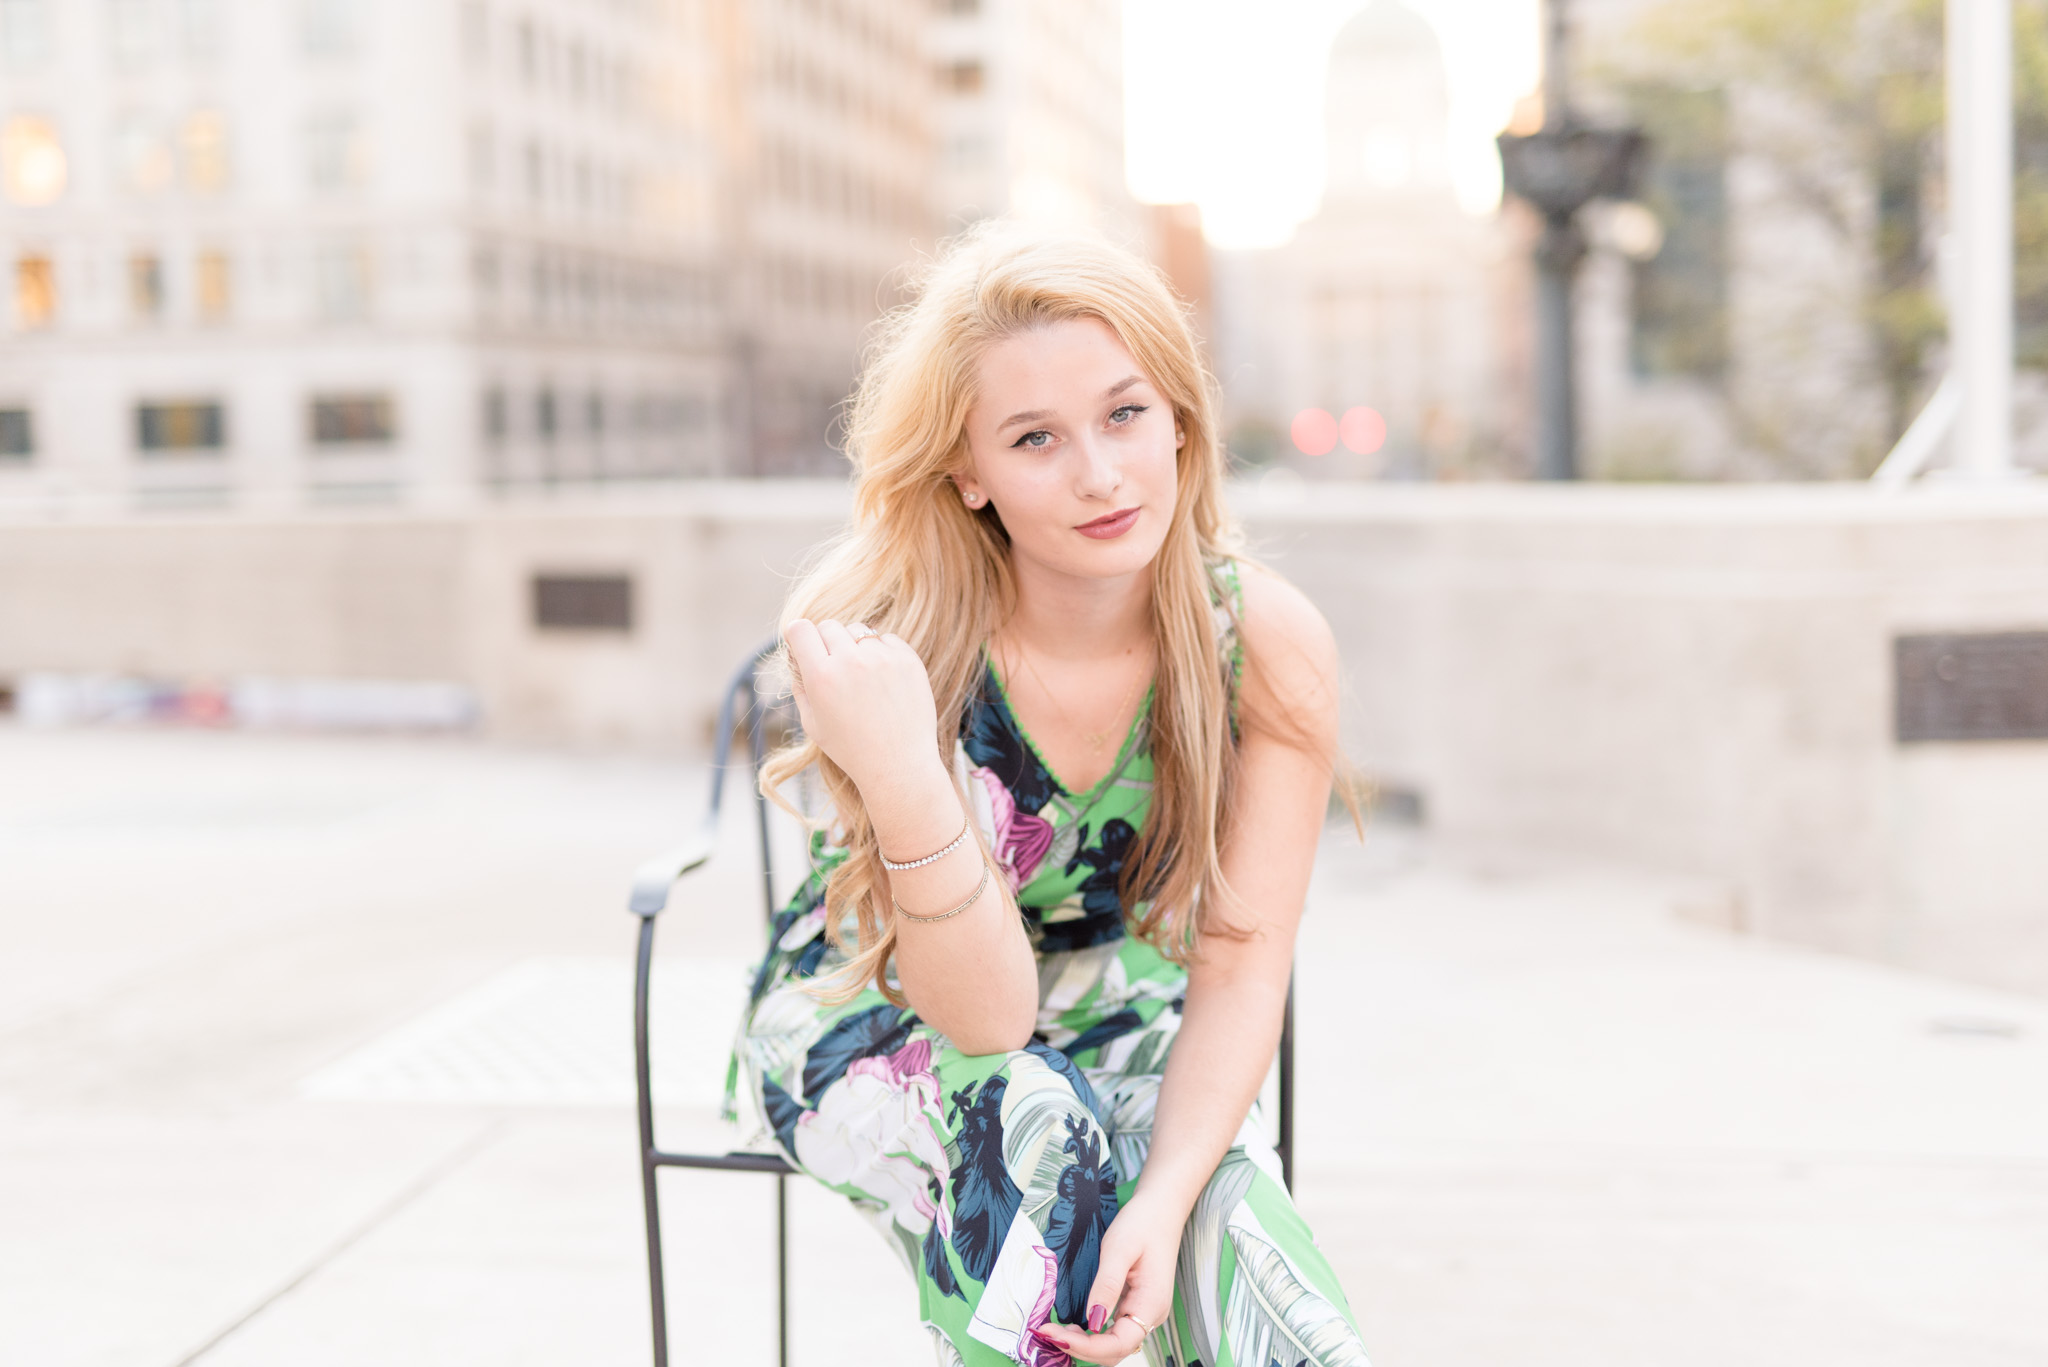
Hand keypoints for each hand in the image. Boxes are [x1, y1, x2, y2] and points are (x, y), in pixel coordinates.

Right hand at [782, 618, 941, 799]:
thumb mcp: (812, 724)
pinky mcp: (907, 659)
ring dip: (855, 646)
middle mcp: (851, 661)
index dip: (798, 635)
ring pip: (859, 630)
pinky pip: (887, 639)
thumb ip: (801, 687)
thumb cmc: (851, 748)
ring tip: (861, 676)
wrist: (899, 764)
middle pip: (829, 626)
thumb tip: (797, 658)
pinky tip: (884, 679)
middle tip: (834, 666)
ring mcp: (882, 658)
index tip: (803, 645)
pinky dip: (882, 653)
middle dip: (826, 642)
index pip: (800, 629)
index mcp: (821, 676)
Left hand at [1031, 1190, 1180, 1365]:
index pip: (1119, 1344)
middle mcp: (1151, 1314)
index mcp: (1151, 1303)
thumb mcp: (1119, 1248)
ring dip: (1085, 1344)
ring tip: (1056, 1331)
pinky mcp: (1136, 1305)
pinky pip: (1114, 1331)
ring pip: (1114, 1344)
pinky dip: (1092, 1335)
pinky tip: (1073, 1324)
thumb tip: (1093, 1320)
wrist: (1160, 1208)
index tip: (1056, 1335)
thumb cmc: (1142, 1223)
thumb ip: (1106, 1285)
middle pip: (1115, 1350)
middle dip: (1081, 1348)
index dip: (1087, 1347)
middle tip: (1048, 1333)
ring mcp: (1144, 1311)